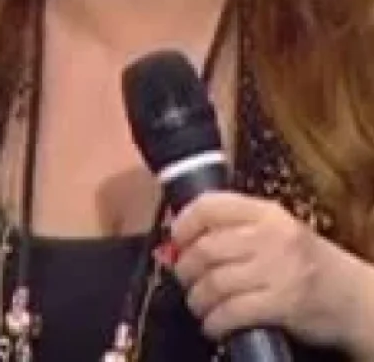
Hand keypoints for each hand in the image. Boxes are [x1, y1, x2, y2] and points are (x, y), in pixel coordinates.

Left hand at [170, 192, 373, 352]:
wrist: (356, 299)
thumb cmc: (307, 266)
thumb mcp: (275, 234)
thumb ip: (232, 232)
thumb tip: (175, 244)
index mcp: (267, 213)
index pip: (209, 205)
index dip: (183, 224)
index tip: (176, 240)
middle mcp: (273, 236)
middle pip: (205, 248)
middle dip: (185, 270)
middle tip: (186, 280)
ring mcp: (280, 270)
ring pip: (214, 283)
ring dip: (197, 300)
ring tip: (200, 306)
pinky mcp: (284, 304)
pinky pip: (232, 312)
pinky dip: (214, 322)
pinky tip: (214, 325)